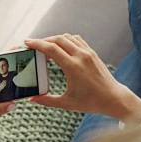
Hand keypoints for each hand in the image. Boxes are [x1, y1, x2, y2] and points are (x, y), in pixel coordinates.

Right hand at [24, 34, 140, 123]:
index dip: (37, 44)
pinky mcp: (92, 53)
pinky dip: (66, 40)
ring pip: (68, 37)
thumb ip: (47, 100)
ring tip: (46, 47)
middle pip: (58, 39)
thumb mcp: (66, 103)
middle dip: (43, 40)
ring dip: (55, 39)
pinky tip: (61, 48)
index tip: (27, 42)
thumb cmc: (90, 102)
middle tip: (33, 45)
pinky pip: (77, 40)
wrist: (113, 98)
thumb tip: (31, 99)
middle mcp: (81, 56)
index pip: (51, 49)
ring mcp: (88, 53)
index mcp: (73, 67)